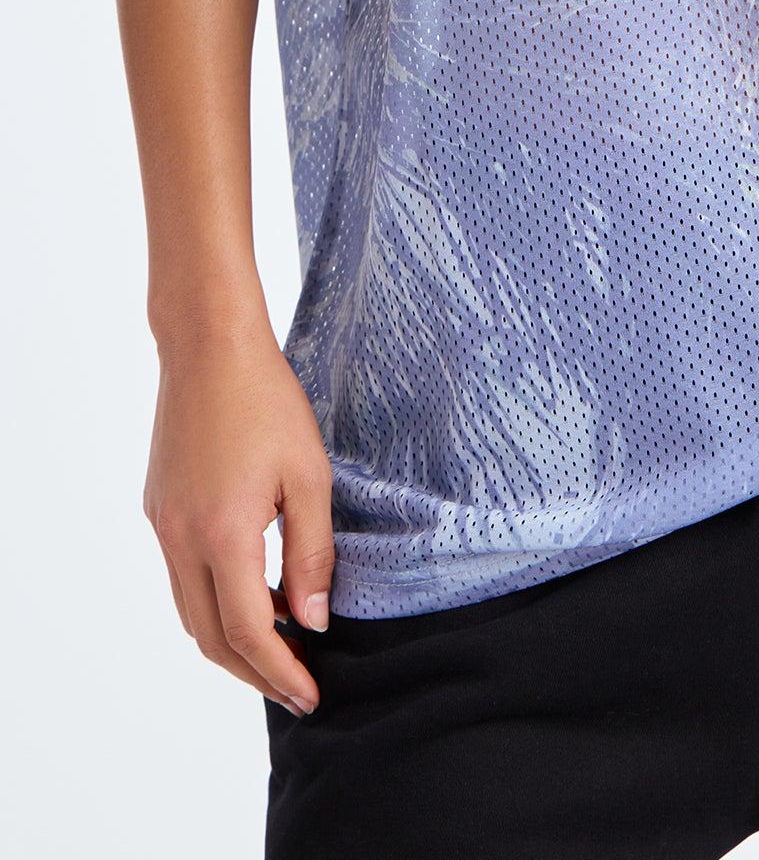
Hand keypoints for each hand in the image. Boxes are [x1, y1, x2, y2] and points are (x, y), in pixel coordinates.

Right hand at [143, 321, 333, 716]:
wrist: (209, 348)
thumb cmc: (268, 401)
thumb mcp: (310, 476)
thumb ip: (312, 554)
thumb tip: (313, 621)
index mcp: (222, 534)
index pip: (247, 632)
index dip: (280, 672)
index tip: (310, 695)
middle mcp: (181, 539)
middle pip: (210, 636)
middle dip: (253, 672)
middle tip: (297, 686)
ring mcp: (163, 525)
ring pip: (190, 611)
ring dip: (231, 640)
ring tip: (281, 648)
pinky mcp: (159, 508)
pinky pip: (182, 577)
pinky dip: (215, 602)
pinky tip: (253, 594)